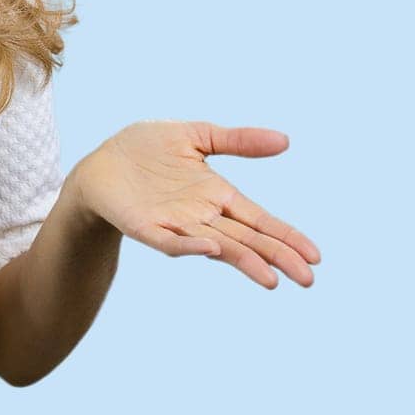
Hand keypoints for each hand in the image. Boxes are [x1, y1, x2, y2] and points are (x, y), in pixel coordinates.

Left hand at [71, 120, 320, 287]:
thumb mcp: (195, 136)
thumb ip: (237, 140)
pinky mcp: (146, 227)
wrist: (100, 162)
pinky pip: (170, 242)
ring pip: (216, 247)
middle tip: (307, 278)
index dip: (285, 236)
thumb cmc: (145, 149)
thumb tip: (285, 140)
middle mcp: (202, 216)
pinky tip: (210, 249)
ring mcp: (175, 225)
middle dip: (276, 257)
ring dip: (242, 261)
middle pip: (245, 240)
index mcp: (216, 195)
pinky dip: (189, 247)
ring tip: (271, 278)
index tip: (315, 256)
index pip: (259, 220)